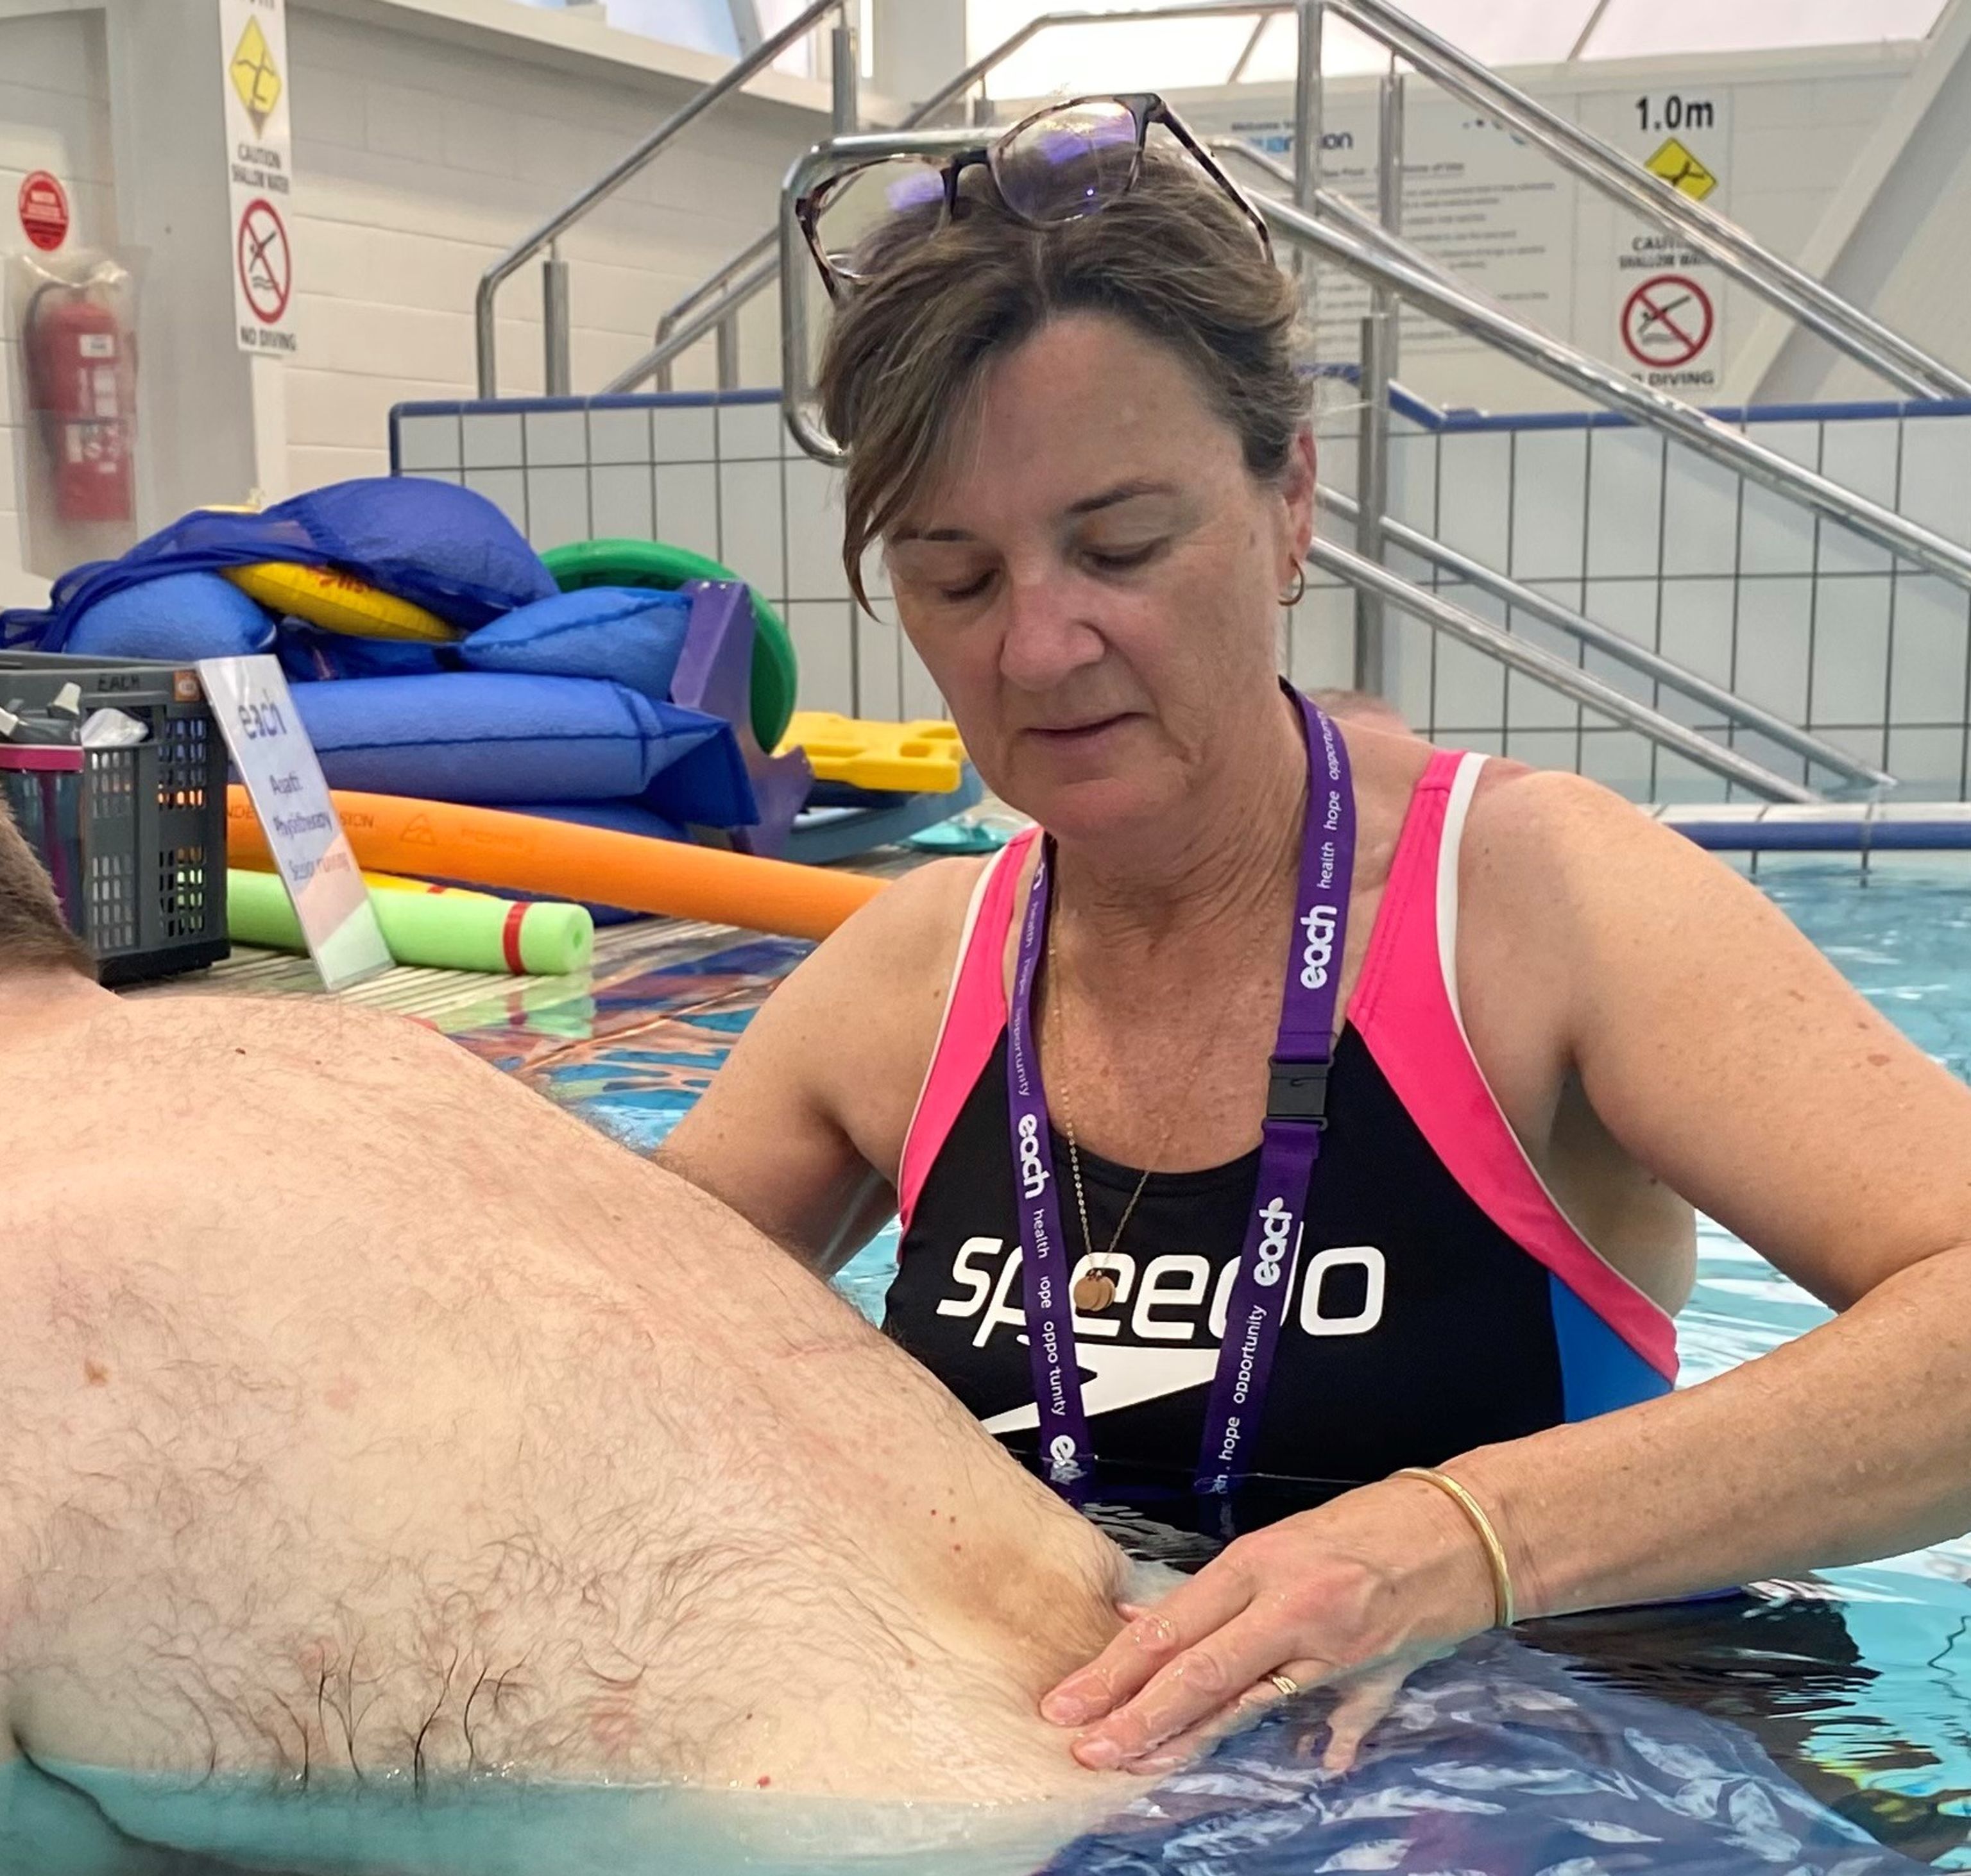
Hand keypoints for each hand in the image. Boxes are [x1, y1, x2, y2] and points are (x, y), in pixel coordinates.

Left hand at [1039, 1475, 1499, 1774]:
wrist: (1464, 1526)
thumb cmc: (1368, 1525)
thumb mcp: (1281, 1545)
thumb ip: (1217, 1595)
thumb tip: (1143, 1621)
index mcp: (1256, 1563)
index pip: (1171, 1626)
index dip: (1116, 1669)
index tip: (1070, 1703)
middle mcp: (1287, 1604)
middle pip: (1197, 1670)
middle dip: (1136, 1717)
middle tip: (1087, 1749)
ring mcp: (1331, 1646)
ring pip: (1249, 1703)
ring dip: (1191, 1740)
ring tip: (1140, 1767)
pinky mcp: (1374, 1675)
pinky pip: (1336, 1721)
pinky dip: (1319, 1746)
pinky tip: (1308, 1772)